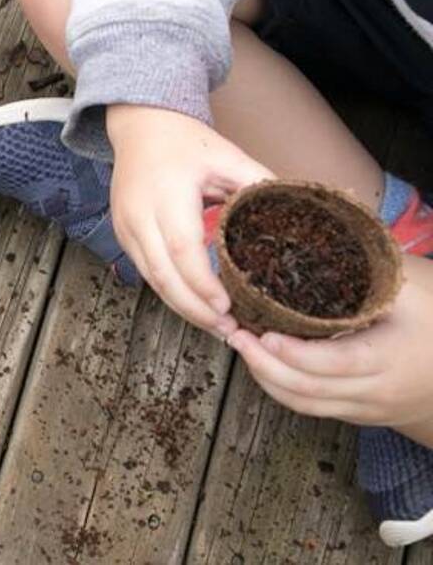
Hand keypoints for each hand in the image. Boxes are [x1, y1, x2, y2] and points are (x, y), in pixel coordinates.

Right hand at [108, 104, 270, 333]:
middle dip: (194, 308)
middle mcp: (138, 214)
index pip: (181, 248)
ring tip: (216, 326)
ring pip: (151, 280)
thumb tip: (298, 215)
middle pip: (162, 274)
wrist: (140, 127)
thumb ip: (259, 184)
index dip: (202, 282)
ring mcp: (126, 227)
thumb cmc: (186, 142)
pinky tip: (195, 305)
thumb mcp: (228, 157)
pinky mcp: (123, 235)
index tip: (227, 305)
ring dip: (182, 307)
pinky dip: (171, 293)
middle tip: (228, 329)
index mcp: (165, 193)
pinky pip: (146, 272)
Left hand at [229, 255, 432, 436]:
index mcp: (388, 359)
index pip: (331, 365)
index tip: (261, 333)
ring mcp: (366, 408)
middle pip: (308, 390)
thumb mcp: (407, 287)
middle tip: (233, 332)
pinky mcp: (358, 412)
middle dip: (262, 364)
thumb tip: (319, 228)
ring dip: (265, 376)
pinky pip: (312, 406)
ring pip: (304, 403)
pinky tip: (262, 358)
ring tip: (239, 342)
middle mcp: (375, 391)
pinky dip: (281, 385)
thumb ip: (365, 269)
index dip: (292, 354)